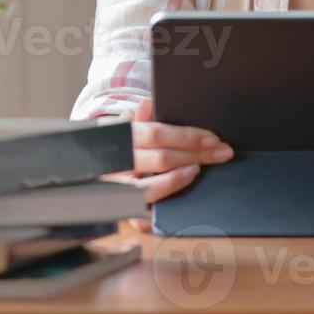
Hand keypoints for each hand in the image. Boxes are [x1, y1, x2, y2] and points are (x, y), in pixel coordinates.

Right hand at [101, 97, 233, 231]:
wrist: (92, 171)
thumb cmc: (119, 149)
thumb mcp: (126, 130)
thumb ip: (140, 118)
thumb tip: (149, 102)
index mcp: (121, 138)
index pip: (157, 134)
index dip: (187, 136)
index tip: (212, 138)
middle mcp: (117, 164)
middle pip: (161, 159)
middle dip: (196, 155)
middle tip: (221, 153)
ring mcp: (118, 189)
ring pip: (151, 185)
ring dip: (180, 177)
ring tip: (199, 168)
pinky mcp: (121, 210)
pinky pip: (144, 210)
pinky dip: (163, 200)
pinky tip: (179, 190)